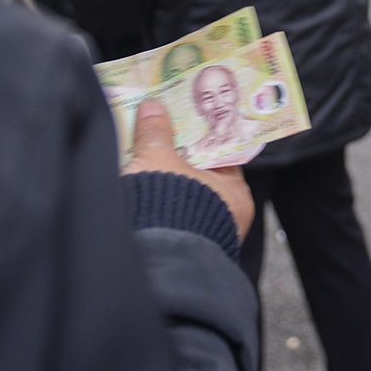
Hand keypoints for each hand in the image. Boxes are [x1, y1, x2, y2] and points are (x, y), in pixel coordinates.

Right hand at [122, 98, 254, 240]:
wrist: (147, 262)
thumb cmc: (167, 211)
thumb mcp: (157, 160)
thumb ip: (155, 132)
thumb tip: (152, 108)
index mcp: (235, 194)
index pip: (222, 153)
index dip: (202, 134)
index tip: (185, 116)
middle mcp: (224, 216)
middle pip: (199, 173)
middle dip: (177, 154)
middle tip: (159, 129)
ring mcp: (201, 232)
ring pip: (181, 193)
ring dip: (163, 177)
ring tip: (141, 151)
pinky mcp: (178, 245)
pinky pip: (167, 212)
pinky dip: (155, 198)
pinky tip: (136, 183)